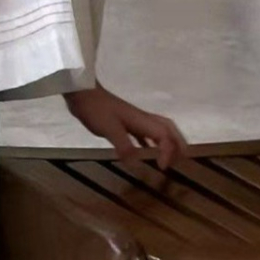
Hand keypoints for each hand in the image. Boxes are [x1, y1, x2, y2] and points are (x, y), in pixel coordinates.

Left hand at [63, 84, 187, 170]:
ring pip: (157, 130)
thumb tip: (138, 165)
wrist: (80, 91)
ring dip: (167, 143)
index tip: (161, 167)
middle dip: (178, 144)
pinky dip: (150, 143)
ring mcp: (132, 118)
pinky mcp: (123, 120)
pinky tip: (144, 153)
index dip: (168, 152)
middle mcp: (141, 118)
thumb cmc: (95, 109)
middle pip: (168, 128)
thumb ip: (124, 146)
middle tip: (180, 161)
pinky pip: (143, 133)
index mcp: (141, 120)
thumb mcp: (109, 129)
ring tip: (168, 160)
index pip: (165, 135)